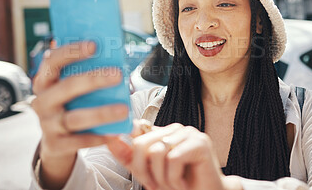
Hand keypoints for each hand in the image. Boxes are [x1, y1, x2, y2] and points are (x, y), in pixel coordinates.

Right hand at [31, 41, 128, 188]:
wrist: (56, 141)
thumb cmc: (70, 104)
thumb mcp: (70, 87)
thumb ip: (82, 73)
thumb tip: (111, 55)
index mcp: (44, 81)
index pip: (53, 61)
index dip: (72, 52)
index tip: (94, 45)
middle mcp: (42, 101)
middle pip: (67, 87)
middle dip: (93, 79)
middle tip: (118, 74)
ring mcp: (47, 124)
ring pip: (76, 118)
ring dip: (101, 113)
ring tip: (124, 109)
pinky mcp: (56, 144)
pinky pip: (79, 141)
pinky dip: (98, 137)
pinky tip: (115, 132)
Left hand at [107, 122, 229, 189]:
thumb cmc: (178, 184)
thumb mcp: (147, 171)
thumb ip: (130, 156)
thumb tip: (110, 139)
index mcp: (162, 132)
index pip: (136, 129)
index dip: (128, 149)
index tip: (138, 171)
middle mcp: (175, 128)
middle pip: (142, 143)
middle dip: (143, 171)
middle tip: (156, 185)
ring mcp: (189, 133)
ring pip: (157, 151)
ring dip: (161, 177)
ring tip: (172, 184)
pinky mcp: (201, 142)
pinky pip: (173, 159)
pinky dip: (174, 179)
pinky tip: (183, 184)